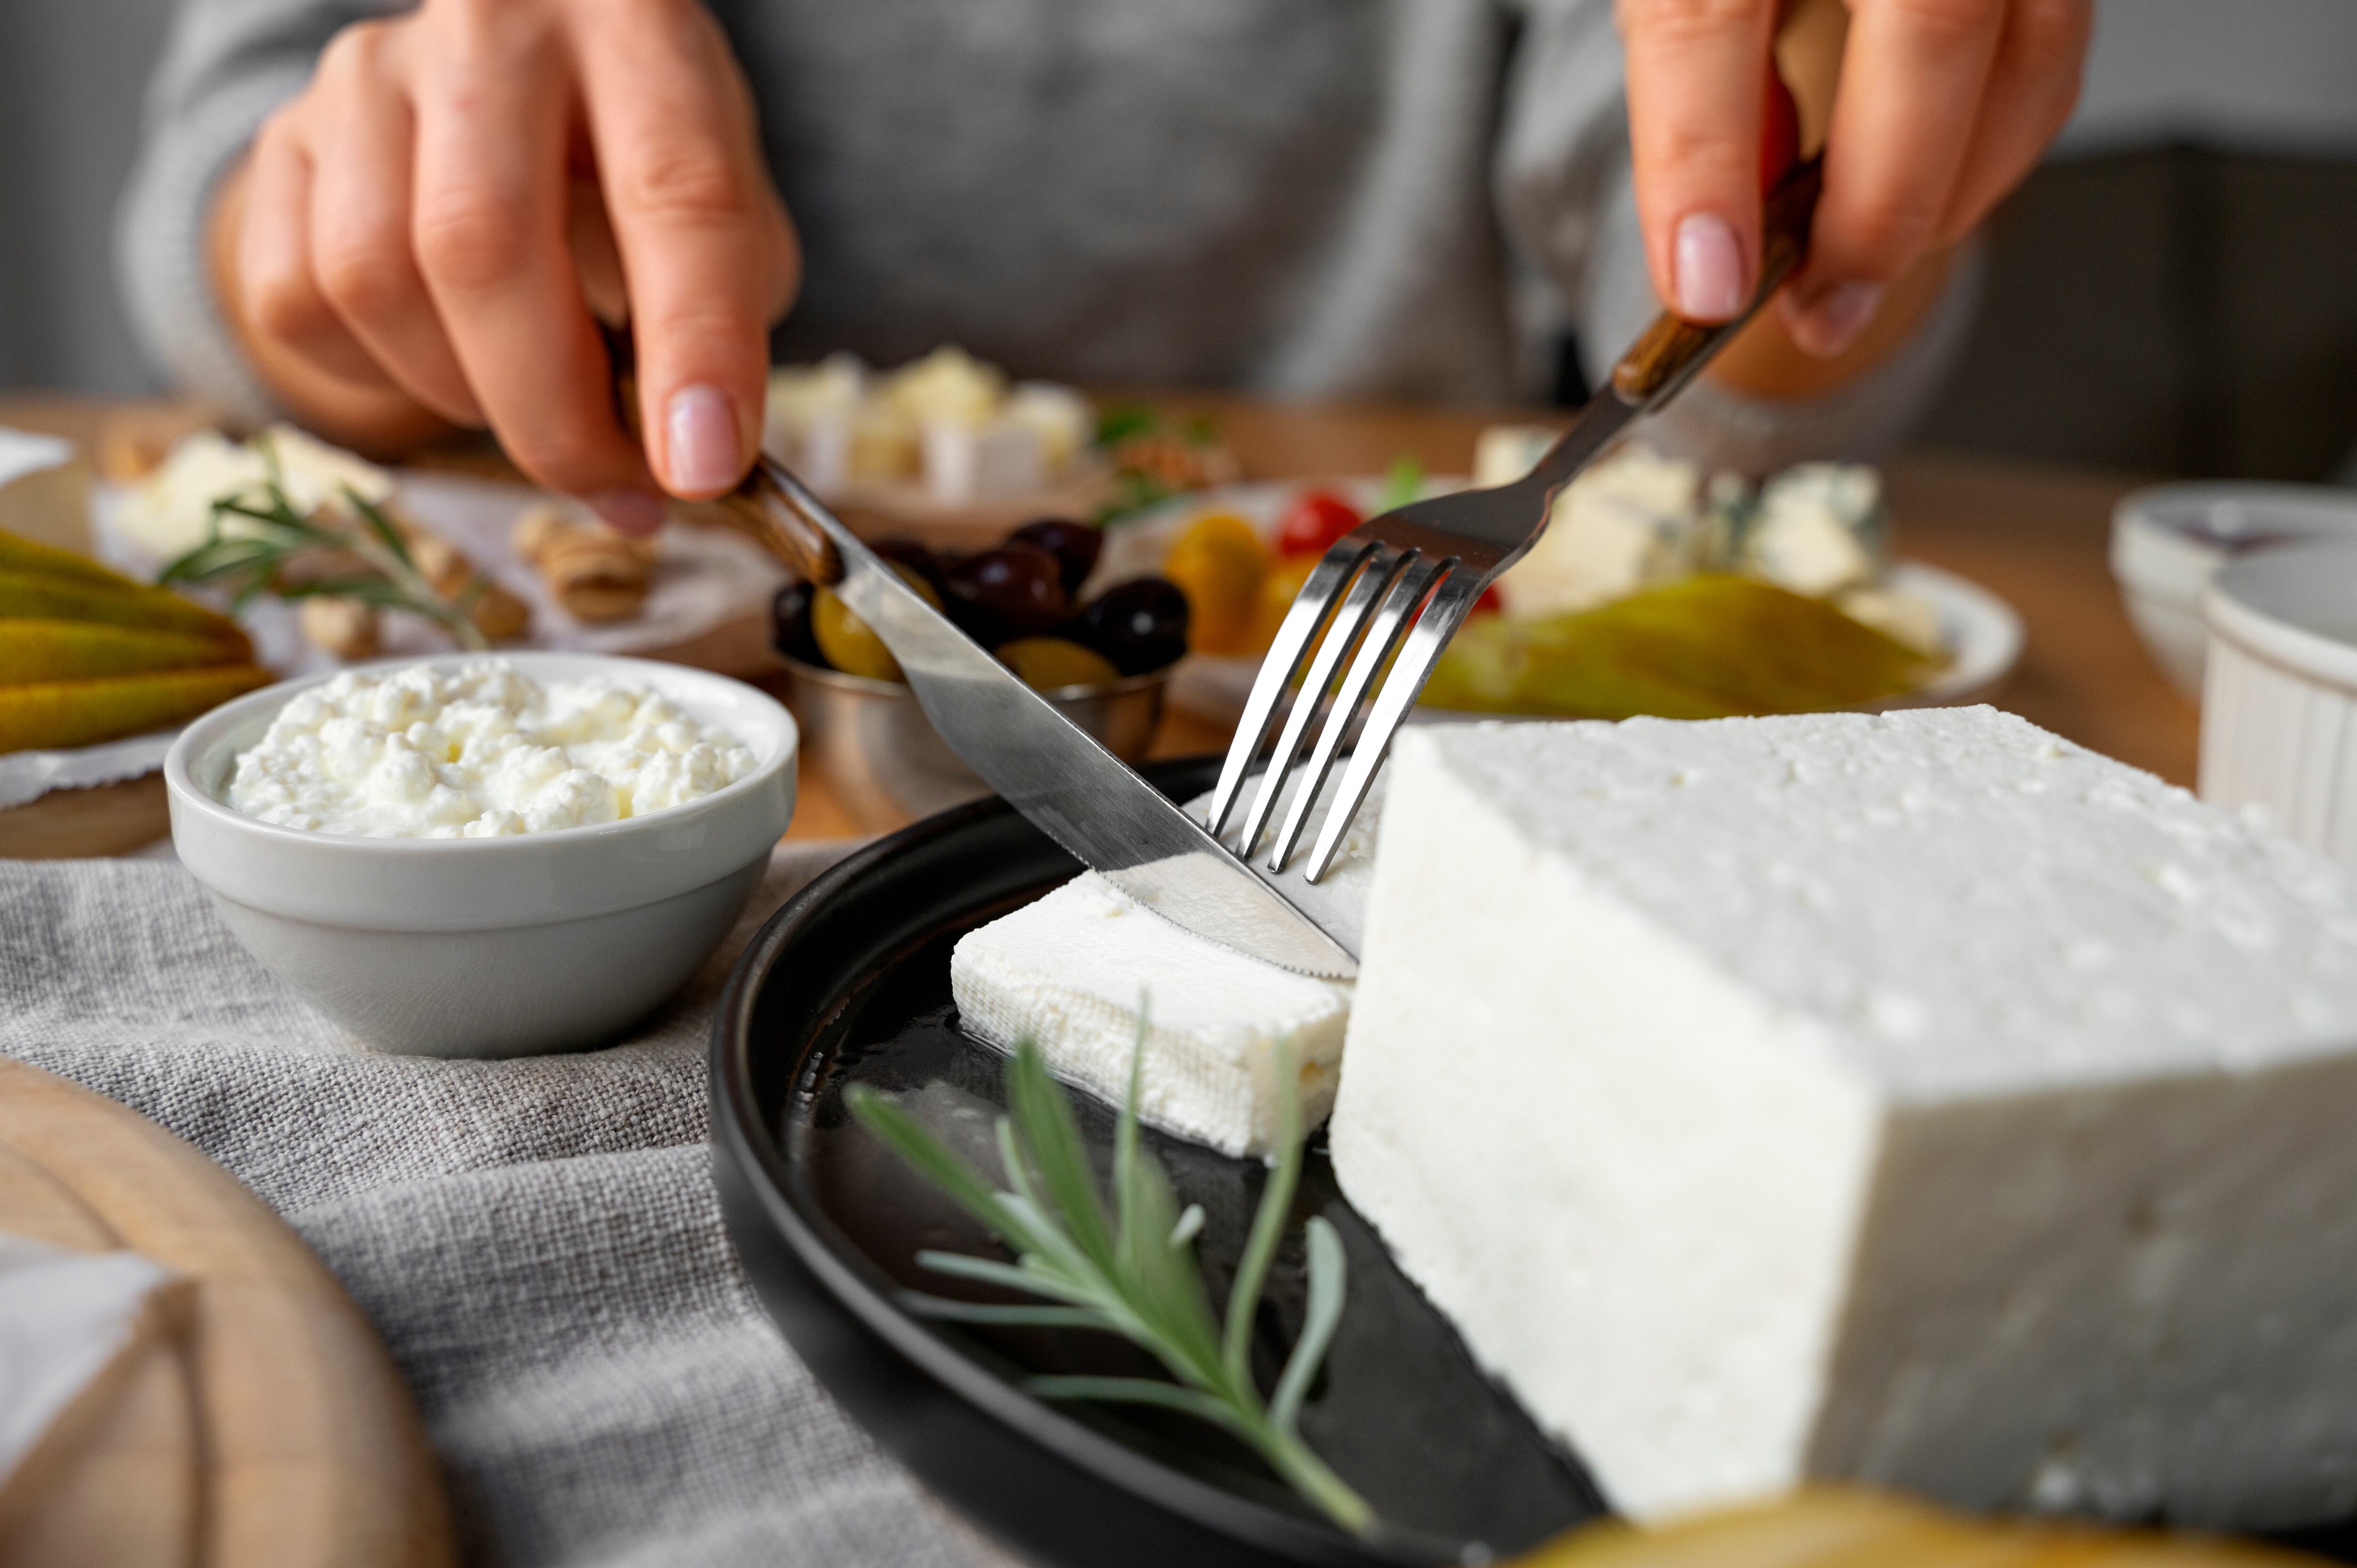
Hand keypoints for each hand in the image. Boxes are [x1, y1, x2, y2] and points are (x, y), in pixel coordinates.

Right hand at [209, 0, 799, 529]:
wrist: (508, 81)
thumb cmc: (635, 157)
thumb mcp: (725, 203)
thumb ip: (725, 315)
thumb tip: (692, 457)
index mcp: (633, 24)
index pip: (674, 191)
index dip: (694, 345)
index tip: (704, 470)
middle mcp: (487, 26)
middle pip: (483, 246)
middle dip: (555, 414)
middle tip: (617, 489)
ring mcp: (367, 76)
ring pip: (374, 282)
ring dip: (466, 398)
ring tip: (539, 412)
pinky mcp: (285, 140)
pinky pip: (297, 302)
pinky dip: (377, 376)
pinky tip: (447, 362)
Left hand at [1618, 0, 2088, 357]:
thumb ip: (1696, 61)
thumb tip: (1719, 225)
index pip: (1708, 12)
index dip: (1701, 160)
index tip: (1702, 282)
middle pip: (1927, 27)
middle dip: (1874, 205)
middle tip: (1817, 308)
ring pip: (2027, 47)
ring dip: (1950, 189)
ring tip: (1865, 269)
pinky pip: (2056, 44)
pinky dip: (1997, 138)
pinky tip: (1932, 190)